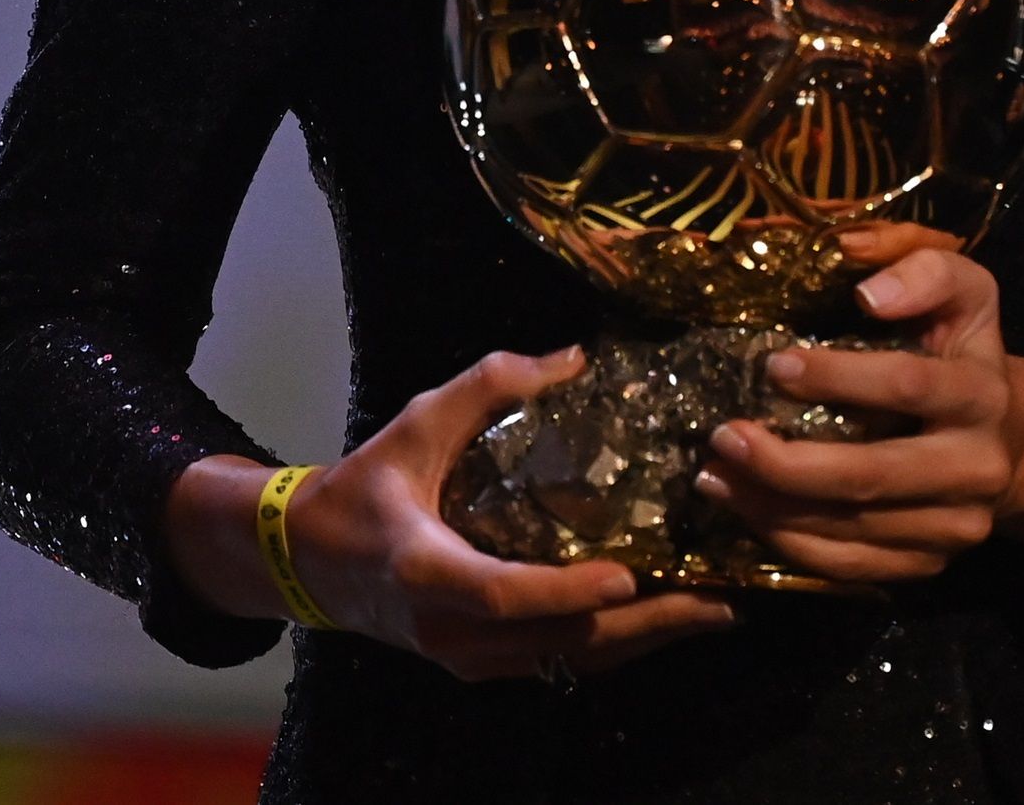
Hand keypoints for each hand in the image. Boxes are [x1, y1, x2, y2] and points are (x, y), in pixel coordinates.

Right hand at [167, 348, 737, 680]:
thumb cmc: (365, 487)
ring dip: (642, 640)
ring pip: (566, 660)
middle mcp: (449, 629)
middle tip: (714, 599)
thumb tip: (574, 358)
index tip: (629, 576)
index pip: (503, 594)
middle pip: (557, 642)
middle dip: (643, 626)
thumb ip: (488, 386)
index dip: (567, 592)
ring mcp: (466, 657)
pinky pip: (556, 663)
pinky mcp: (481, 664)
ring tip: (710, 609)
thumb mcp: (415, 422)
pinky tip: (660, 619)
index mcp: (426, 569)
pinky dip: (612, 645)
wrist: (310, 560)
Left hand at [691, 223, 1023, 584]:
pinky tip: (745, 510)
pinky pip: (851, 568)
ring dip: (772, 506)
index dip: (837, 377)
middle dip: (788, 463)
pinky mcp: (930, 566)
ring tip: (713, 475)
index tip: (773, 365)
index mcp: (982, 394)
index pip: (906, 387)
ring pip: (852, 528)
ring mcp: (955, 528)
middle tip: (722, 437)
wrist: (1009, 441)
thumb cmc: (961, 353)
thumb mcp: (964, 294)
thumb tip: (869, 292)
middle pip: (871, 476)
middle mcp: (976, 469)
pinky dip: (791, 544)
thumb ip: (926, 273)